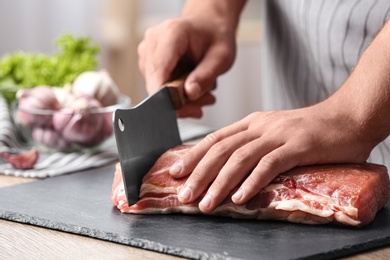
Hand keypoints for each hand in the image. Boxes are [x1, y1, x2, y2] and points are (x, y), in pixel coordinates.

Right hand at [137, 15, 236, 116]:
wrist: (208, 25)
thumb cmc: (215, 36)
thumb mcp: (221, 56)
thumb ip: (206, 75)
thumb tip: (189, 94)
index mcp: (172, 33)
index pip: (159, 69)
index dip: (163, 94)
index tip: (177, 110)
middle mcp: (153, 41)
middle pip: (156, 83)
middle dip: (181, 101)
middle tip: (206, 100)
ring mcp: (147, 53)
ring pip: (156, 89)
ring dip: (180, 99)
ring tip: (203, 93)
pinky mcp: (147, 64)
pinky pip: (158, 88)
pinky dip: (175, 95)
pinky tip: (192, 90)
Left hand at [169, 103, 374, 212]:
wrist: (347, 118)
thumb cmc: (309, 130)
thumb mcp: (274, 132)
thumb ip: (253, 144)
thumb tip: (229, 167)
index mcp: (251, 122)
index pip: (215, 139)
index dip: (193, 155)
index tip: (176, 172)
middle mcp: (260, 126)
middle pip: (221, 150)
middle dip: (199, 174)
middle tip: (184, 195)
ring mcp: (279, 135)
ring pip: (240, 159)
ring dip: (220, 183)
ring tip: (206, 204)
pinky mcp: (298, 146)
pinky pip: (269, 165)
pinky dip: (252, 182)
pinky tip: (239, 198)